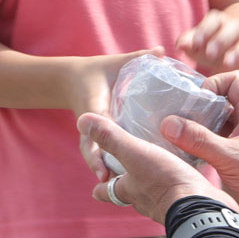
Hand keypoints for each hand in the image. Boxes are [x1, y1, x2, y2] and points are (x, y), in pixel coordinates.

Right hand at [67, 48, 163, 174]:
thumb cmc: (99, 71)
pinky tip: (119, 183)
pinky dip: (106, 167)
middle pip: (91, 149)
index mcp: (96, 107)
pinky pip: (101, 155)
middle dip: (97, 164)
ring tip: (113, 187)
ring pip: (94, 156)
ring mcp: (93, 134)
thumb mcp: (117, 63)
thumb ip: (139, 57)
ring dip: (102, 170)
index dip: (101, 139)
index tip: (104, 156)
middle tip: (107, 180)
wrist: (76, 79)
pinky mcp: (98, 138)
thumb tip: (162, 50)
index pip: (97, 125)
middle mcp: (91, 124)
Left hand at [78, 111, 233, 224]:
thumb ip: (111, 137)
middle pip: (132, 194)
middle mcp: (146, 202)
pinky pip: (179, 194)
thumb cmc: (164, 181)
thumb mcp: (134, 153)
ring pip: (156, 195)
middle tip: (129, 172)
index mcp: (129, 190)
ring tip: (159, 169)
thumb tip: (81, 120)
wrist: (202, 208)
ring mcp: (168, 206)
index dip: (101, 187)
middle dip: (129, 184)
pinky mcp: (190, 205)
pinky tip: (186, 175)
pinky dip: (178, 186)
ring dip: (155, 184)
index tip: (95, 186)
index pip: (107, 190)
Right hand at [148, 71, 238, 237]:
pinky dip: (202, 146)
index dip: (216, 83)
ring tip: (176, 135)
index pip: (236, 81)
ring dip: (199, 128)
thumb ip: (198, 139)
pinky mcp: (238, 162)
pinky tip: (186, 154)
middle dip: (200, 107)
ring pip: (218, 126)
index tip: (197, 101)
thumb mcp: (229, 158)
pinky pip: (217, 145)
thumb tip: (169, 123)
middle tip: (178, 117)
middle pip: (223, 102)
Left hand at [177, 8, 238, 75]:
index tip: (196, 43)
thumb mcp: (197, 42)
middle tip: (209, 54)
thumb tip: (181, 45)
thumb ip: (188, 42)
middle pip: (232, 29)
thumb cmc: (208, 45)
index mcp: (219, 22)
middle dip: (221, 41)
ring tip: (227, 64)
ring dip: (238, 52)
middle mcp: (234, 29)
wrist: (231, 47)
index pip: (214, 20)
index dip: (205, 30)